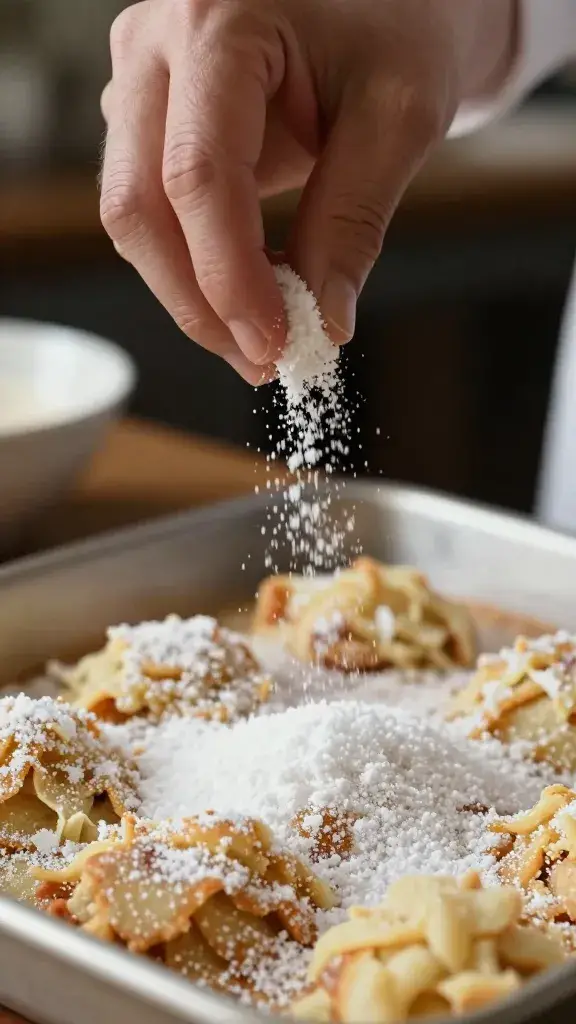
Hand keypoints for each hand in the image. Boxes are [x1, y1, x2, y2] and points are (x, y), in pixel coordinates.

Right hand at [100, 0, 515, 382]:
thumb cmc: (397, 25)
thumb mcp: (399, 115)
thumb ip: (353, 218)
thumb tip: (323, 320)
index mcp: (219, 22)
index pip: (199, 175)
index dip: (230, 277)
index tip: (276, 342)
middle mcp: (156, 47)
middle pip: (139, 205)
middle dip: (199, 301)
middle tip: (261, 359)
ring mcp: (140, 80)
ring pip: (134, 217)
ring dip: (190, 294)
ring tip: (259, 340)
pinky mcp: (147, 116)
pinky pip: (151, 209)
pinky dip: (192, 265)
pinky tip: (244, 298)